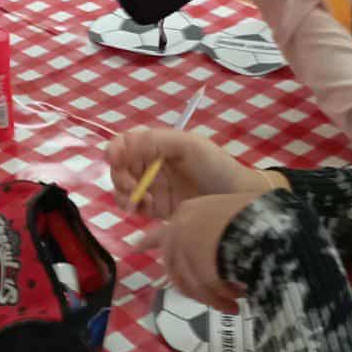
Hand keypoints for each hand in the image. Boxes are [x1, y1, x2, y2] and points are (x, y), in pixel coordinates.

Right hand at [107, 128, 270, 218]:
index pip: (126, 143)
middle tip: (131, 186)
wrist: (237, 199)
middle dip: (119, 175)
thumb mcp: (189, 145)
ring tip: (138, 201)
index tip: (114, 160)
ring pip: (122, 188)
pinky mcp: (157, 209)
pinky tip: (145, 210)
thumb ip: (155, 141)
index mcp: (158, 144)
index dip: (115, 150)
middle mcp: (152, 164)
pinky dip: (133, 208)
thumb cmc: (216, 166)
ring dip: (122, 194)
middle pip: (120, 167)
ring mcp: (154, 187)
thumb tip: (121, 146)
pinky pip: (135, 207)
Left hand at [157, 192, 270, 311]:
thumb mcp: (229, 218)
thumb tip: (210, 259)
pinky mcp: (197, 265)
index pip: (160, 231)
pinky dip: (218, 301)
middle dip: (191, 286)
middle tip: (212, 298)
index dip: (147, 241)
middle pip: (174, 266)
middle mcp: (181, 228)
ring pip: (190, 282)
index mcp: (188, 211)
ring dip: (211, 297)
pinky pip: (205, 291)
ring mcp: (186, 246)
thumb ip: (212, 235)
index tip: (132, 248)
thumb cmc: (258, 216)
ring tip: (231, 305)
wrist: (269, 221)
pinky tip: (234, 305)